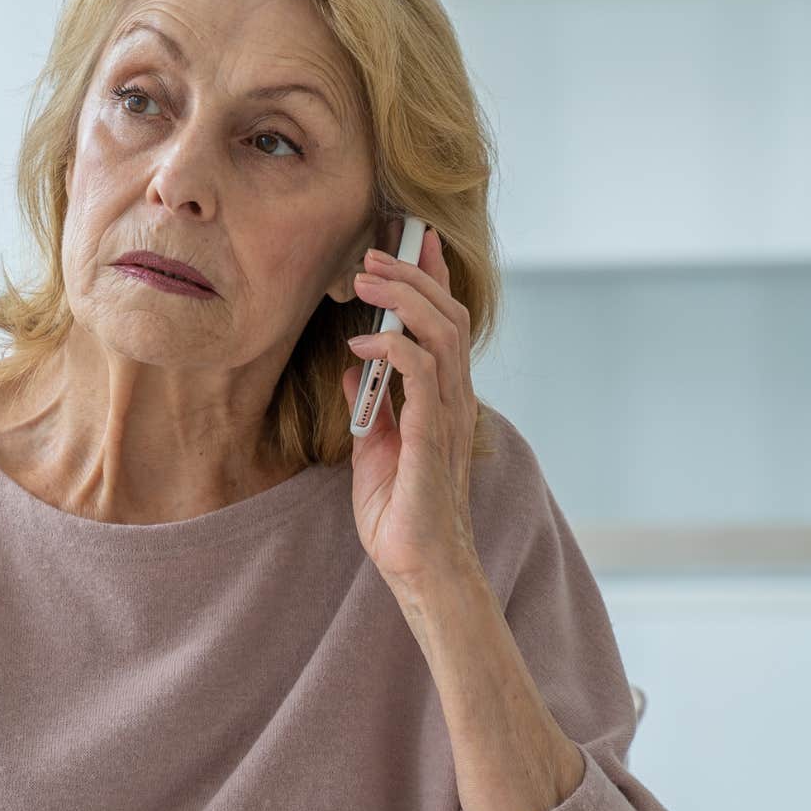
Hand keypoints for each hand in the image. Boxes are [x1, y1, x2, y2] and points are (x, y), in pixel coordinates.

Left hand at [340, 221, 480, 599]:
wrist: (420, 569)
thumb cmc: (401, 516)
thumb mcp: (376, 450)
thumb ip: (372, 408)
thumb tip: (355, 372)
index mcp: (444, 399)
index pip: (447, 323)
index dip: (433, 278)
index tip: (411, 242)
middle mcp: (455, 400)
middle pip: (448, 315)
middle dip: (411, 276)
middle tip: (371, 255)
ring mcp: (448, 416)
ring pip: (441, 333)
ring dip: (402, 299)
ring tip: (364, 281)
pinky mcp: (432, 437)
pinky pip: (421, 374)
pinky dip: (392, 349)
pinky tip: (361, 347)